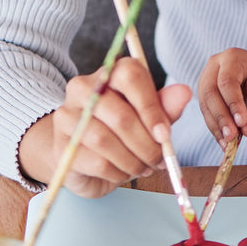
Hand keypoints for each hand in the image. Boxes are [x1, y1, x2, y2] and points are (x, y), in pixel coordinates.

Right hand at [36, 57, 191, 198]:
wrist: (84, 157)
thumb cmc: (121, 133)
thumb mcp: (148, 117)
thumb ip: (164, 106)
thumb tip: (184, 92)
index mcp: (108, 73)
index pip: (130, 76)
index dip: (151, 107)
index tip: (165, 134)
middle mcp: (83, 89)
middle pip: (120, 115)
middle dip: (146, 144)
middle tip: (160, 159)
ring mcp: (67, 117)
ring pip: (105, 141)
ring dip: (133, 160)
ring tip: (143, 167)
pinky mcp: (62, 147)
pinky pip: (96, 162)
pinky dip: (118, 172)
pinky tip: (124, 172)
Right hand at [197, 47, 246, 146]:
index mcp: (232, 57)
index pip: (227, 81)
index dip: (233, 103)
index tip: (241, 122)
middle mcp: (214, 67)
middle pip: (211, 93)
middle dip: (221, 117)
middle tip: (232, 137)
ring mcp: (206, 82)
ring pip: (206, 106)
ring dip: (217, 127)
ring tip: (229, 145)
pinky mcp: (205, 98)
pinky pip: (207, 115)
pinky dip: (217, 131)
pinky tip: (225, 144)